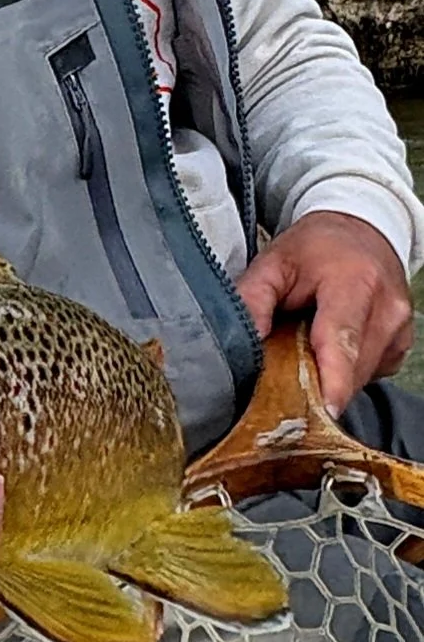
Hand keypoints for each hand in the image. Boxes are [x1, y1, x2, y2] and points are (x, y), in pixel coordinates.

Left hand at [236, 210, 414, 418]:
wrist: (360, 229)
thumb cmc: (315, 248)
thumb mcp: (272, 263)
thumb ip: (251, 300)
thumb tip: (240, 345)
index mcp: (354, 282)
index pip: (342, 342)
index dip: (332, 382)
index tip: (322, 412)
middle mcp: (386, 308)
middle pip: (350, 369)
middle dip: (315, 383)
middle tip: (282, 376)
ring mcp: (399, 329)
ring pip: (360, 378)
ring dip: (328, 377)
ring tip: (304, 352)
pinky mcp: (401, 345)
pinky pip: (369, 375)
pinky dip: (344, 372)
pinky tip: (327, 351)